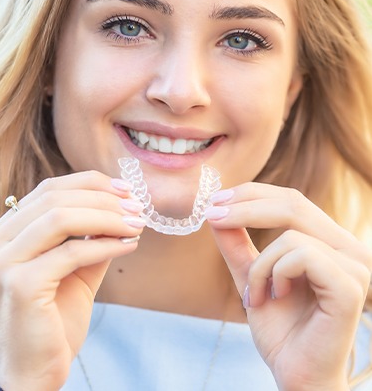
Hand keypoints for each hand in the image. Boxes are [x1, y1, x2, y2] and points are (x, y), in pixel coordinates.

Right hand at [0, 171, 144, 390]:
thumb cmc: (54, 320)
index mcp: (2, 233)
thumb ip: (90, 236)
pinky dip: (106, 244)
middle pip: (55, 198)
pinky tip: (129, 245)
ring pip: (61, 218)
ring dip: (108, 217)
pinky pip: (72, 251)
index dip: (90, 183)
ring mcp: (1, 263)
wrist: (34, 374)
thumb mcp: (75, 268)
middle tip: (138, 207)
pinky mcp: (19, 285)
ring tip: (137, 224)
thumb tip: (123, 205)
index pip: (48, 189)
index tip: (126, 190)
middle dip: (104, 199)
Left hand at [205, 183, 371, 390]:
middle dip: (245, 206)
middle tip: (213, 216)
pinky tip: (276, 297)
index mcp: (328, 242)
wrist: (296, 376)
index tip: (216, 200)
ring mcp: (353, 266)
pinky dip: (276, 274)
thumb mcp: (251, 277)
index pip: (292, 200)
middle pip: (293, 203)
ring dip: (260, 265)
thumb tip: (216, 210)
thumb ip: (237, 245)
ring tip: (256, 295)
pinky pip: (301, 255)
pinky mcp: (349, 285)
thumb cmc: (281, 330)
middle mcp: (346, 248)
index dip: (252, 193)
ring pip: (290, 235)